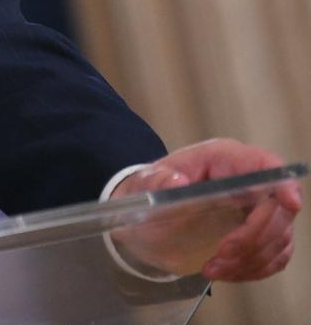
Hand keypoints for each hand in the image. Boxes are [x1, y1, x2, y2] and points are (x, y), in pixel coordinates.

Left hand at [110, 138, 299, 281]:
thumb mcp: (144, 182)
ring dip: (250, 259)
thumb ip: (156, 181)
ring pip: (279, 238)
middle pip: (279, 210)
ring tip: (213, 268)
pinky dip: (254, 269)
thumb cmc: (152, 191)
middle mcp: (249, 182)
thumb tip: (177, 181)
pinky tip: (227, 272)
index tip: (288, 204)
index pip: (268, 166)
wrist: (148, 213)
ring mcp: (259, 209)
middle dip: (254, 238)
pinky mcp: (261, 235)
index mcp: (225, 160)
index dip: (284, 183)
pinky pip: (275, 256)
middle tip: (220, 255)